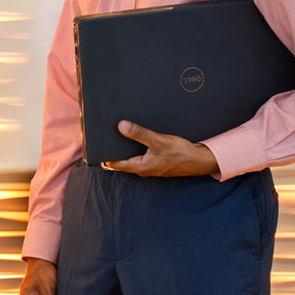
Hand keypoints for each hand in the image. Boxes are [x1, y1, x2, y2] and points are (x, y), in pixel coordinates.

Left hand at [103, 122, 219, 177]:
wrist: (200, 160)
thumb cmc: (181, 153)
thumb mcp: (159, 141)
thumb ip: (139, 134)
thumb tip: (121, 126)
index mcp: (140, 167)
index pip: (113, 163)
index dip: (103, 154)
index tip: (94, 144)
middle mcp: (142, 169)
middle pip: (120, 160)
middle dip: (112, 149)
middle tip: (103, 135)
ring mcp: (149, 166)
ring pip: (130, 157)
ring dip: (124, 147)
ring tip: (117, 132)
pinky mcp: (155, 162)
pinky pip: (139, 155)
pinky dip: (135, 147)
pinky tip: (135, 136)